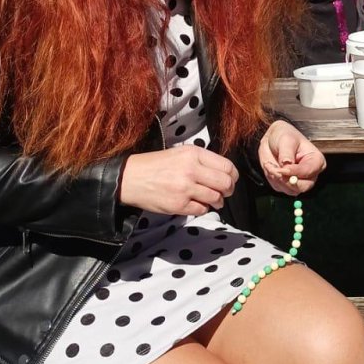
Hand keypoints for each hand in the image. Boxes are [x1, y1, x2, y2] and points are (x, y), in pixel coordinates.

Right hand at [119, 145, 238, 217]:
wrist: (130, 178)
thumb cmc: (156, 165)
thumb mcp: (180, 153)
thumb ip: (202, 161)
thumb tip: (224, 173)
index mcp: (193, 153)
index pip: (227, 166)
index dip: (233, 176)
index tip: (231, 180)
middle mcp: (191, 169)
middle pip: (226, 183)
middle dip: (229, 190)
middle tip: (225, 193)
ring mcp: (185, 188)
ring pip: (216, 198)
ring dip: (218, 201)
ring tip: (212, 200)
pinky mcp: (179, 205)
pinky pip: (202, 210)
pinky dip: (203, 209)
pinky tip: (197, 204)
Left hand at [259, 120, 325, 193]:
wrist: (273, 138)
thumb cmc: (285, 135)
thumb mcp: (286, 139)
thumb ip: (287, 153)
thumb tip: (286, 165)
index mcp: (316, 161)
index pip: (308, 171)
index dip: (294, 172)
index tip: (282, 168)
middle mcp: (310, 173)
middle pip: (302, 187)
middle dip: (285, 180)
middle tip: (273, 169)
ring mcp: (299, 180)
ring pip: (289, 189)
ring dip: (276, 178)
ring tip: (270, 164)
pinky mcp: (287, 184)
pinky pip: (279, 187)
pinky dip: (272, 178)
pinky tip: (271, 167)